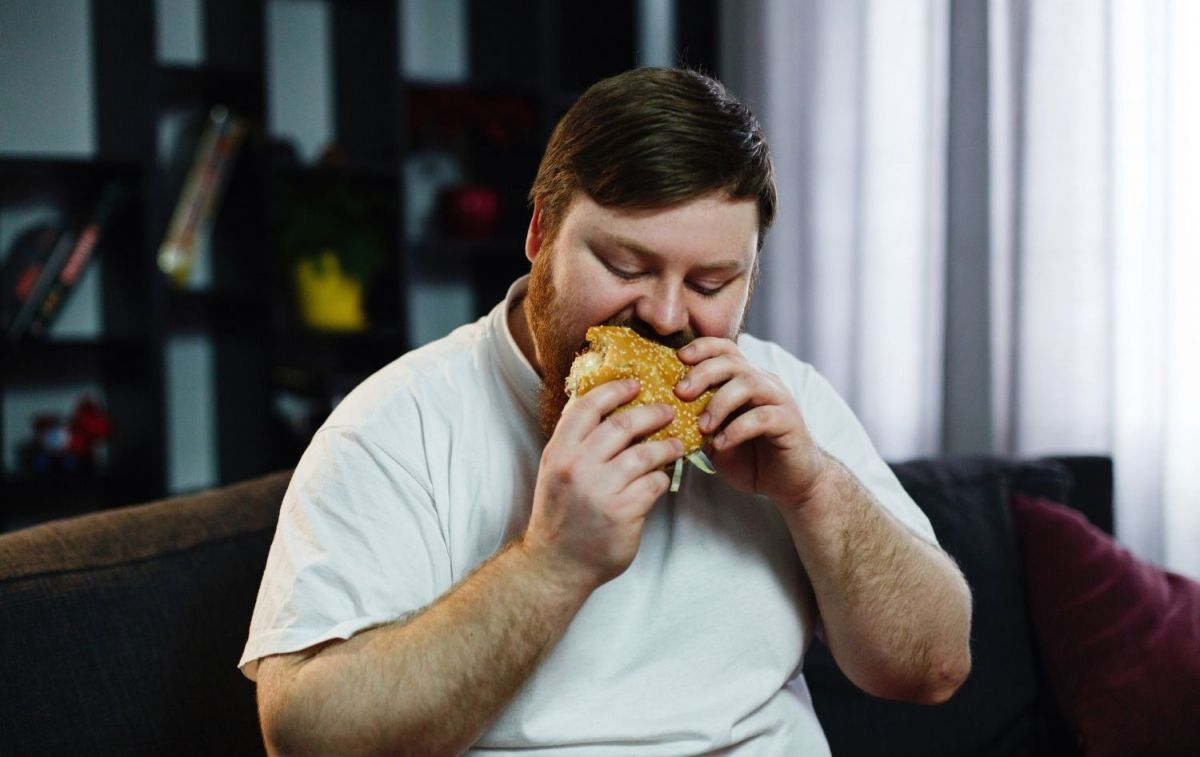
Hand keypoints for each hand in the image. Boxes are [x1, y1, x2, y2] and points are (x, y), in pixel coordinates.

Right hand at [522, 378, 682, 591]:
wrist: (556, 564)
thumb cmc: (560, 515)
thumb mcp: (556, 471)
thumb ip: (576, 442)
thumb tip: (608, 408)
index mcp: (559, 452)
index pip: (588, 407)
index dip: (615, 390)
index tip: (635, 384)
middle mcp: (577, 467)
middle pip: (623, 425)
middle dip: (651, 413)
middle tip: (668, 410)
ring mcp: (601, 490)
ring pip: (644, 454)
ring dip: (666, 445)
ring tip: (677, 444)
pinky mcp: (623, 512)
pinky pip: (653, 484)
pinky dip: (662, 477)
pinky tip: (663, 477)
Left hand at [675, 338, 826, 510]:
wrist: (788, 483)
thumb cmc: (750, 458)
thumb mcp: (715, 439)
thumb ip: (698, 423)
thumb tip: (665, 414)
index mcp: (745, 380)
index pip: (726, 350)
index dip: (702, 348)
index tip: (679, 358)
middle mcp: (764, 383)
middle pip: (733, 362)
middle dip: (703, 373)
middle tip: (681, 393)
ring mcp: (779, 401)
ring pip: (749, 384)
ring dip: (720, 401)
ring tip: (702, 425)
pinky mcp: (789, 423)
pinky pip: (763, 417)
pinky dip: (738, 429)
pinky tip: (722, 443)